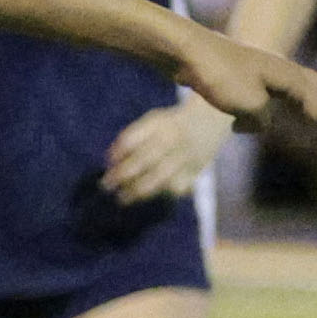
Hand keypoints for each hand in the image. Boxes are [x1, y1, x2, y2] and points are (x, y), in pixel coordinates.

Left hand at [102, 95, 236, 203]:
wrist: (210, 119)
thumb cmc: (171, 124)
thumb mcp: (151, 121)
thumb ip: (131, 138)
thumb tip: (110, 159)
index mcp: (158, 124)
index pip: (132, 140)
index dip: (117, 154)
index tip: (107, 166)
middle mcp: (172, 139)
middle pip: (144, 160)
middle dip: (122, 175)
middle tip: (106, 187)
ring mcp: (185, 156)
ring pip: (159, 177)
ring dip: (138, 190)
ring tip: (123, 199)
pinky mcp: (196, 170)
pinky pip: (177, 188)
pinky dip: (162, 194)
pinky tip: (150, 198)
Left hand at [177, 32, 316, 158]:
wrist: (186, 50)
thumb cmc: (218, 74)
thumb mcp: (247, 104)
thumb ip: (263, 119)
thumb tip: (260, 124)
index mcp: (291, 79)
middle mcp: (284, 72)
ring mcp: (264, 73)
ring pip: (295, 96)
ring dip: (308, 111)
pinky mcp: (243, 77)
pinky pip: (264, 100)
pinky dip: (260, 116)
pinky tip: (242, 128)